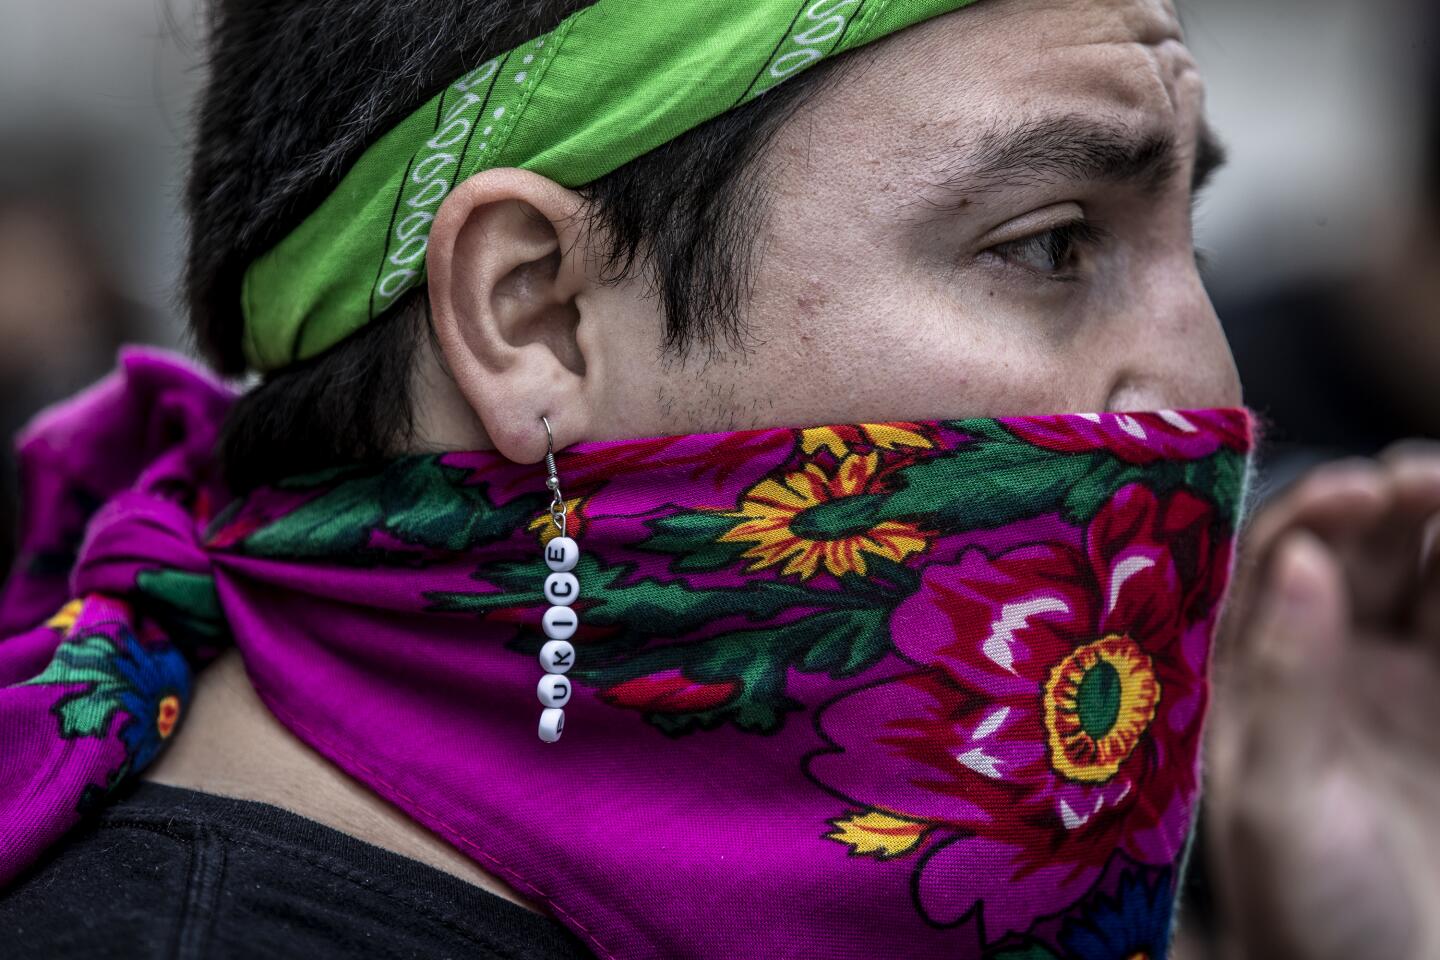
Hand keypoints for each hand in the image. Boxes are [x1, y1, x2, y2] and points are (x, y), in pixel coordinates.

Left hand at [1206, 444, 1439, 959]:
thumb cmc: (1307, 911)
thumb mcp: (1278, 801)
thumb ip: (1284, 680)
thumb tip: (1298, 558)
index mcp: (1245, 678)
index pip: (1265, 566)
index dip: (1307, 514)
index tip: (1357, 489)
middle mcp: (1315, 664)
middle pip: (1352, 551)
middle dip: (1387, 504)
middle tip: (1423, 480)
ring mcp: (1394, 682)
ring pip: (1421, 575)